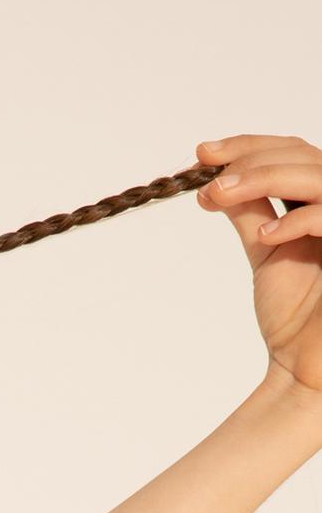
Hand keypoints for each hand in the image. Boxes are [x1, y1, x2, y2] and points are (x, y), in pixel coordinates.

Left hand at [195, 132, 321, 399]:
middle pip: (303, 154)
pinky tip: (264, 235)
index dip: (249, 145)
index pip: (291, 152)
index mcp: (320, 201)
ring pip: (317, 177)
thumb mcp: (266, 252)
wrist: (305, 366)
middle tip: (207, 176)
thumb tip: (218, 182)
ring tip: (220, 195)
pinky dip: (295, 221)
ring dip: (265, 177)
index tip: (202, 153)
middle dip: (250, 159)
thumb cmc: (294, 316)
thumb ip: (251, 214)